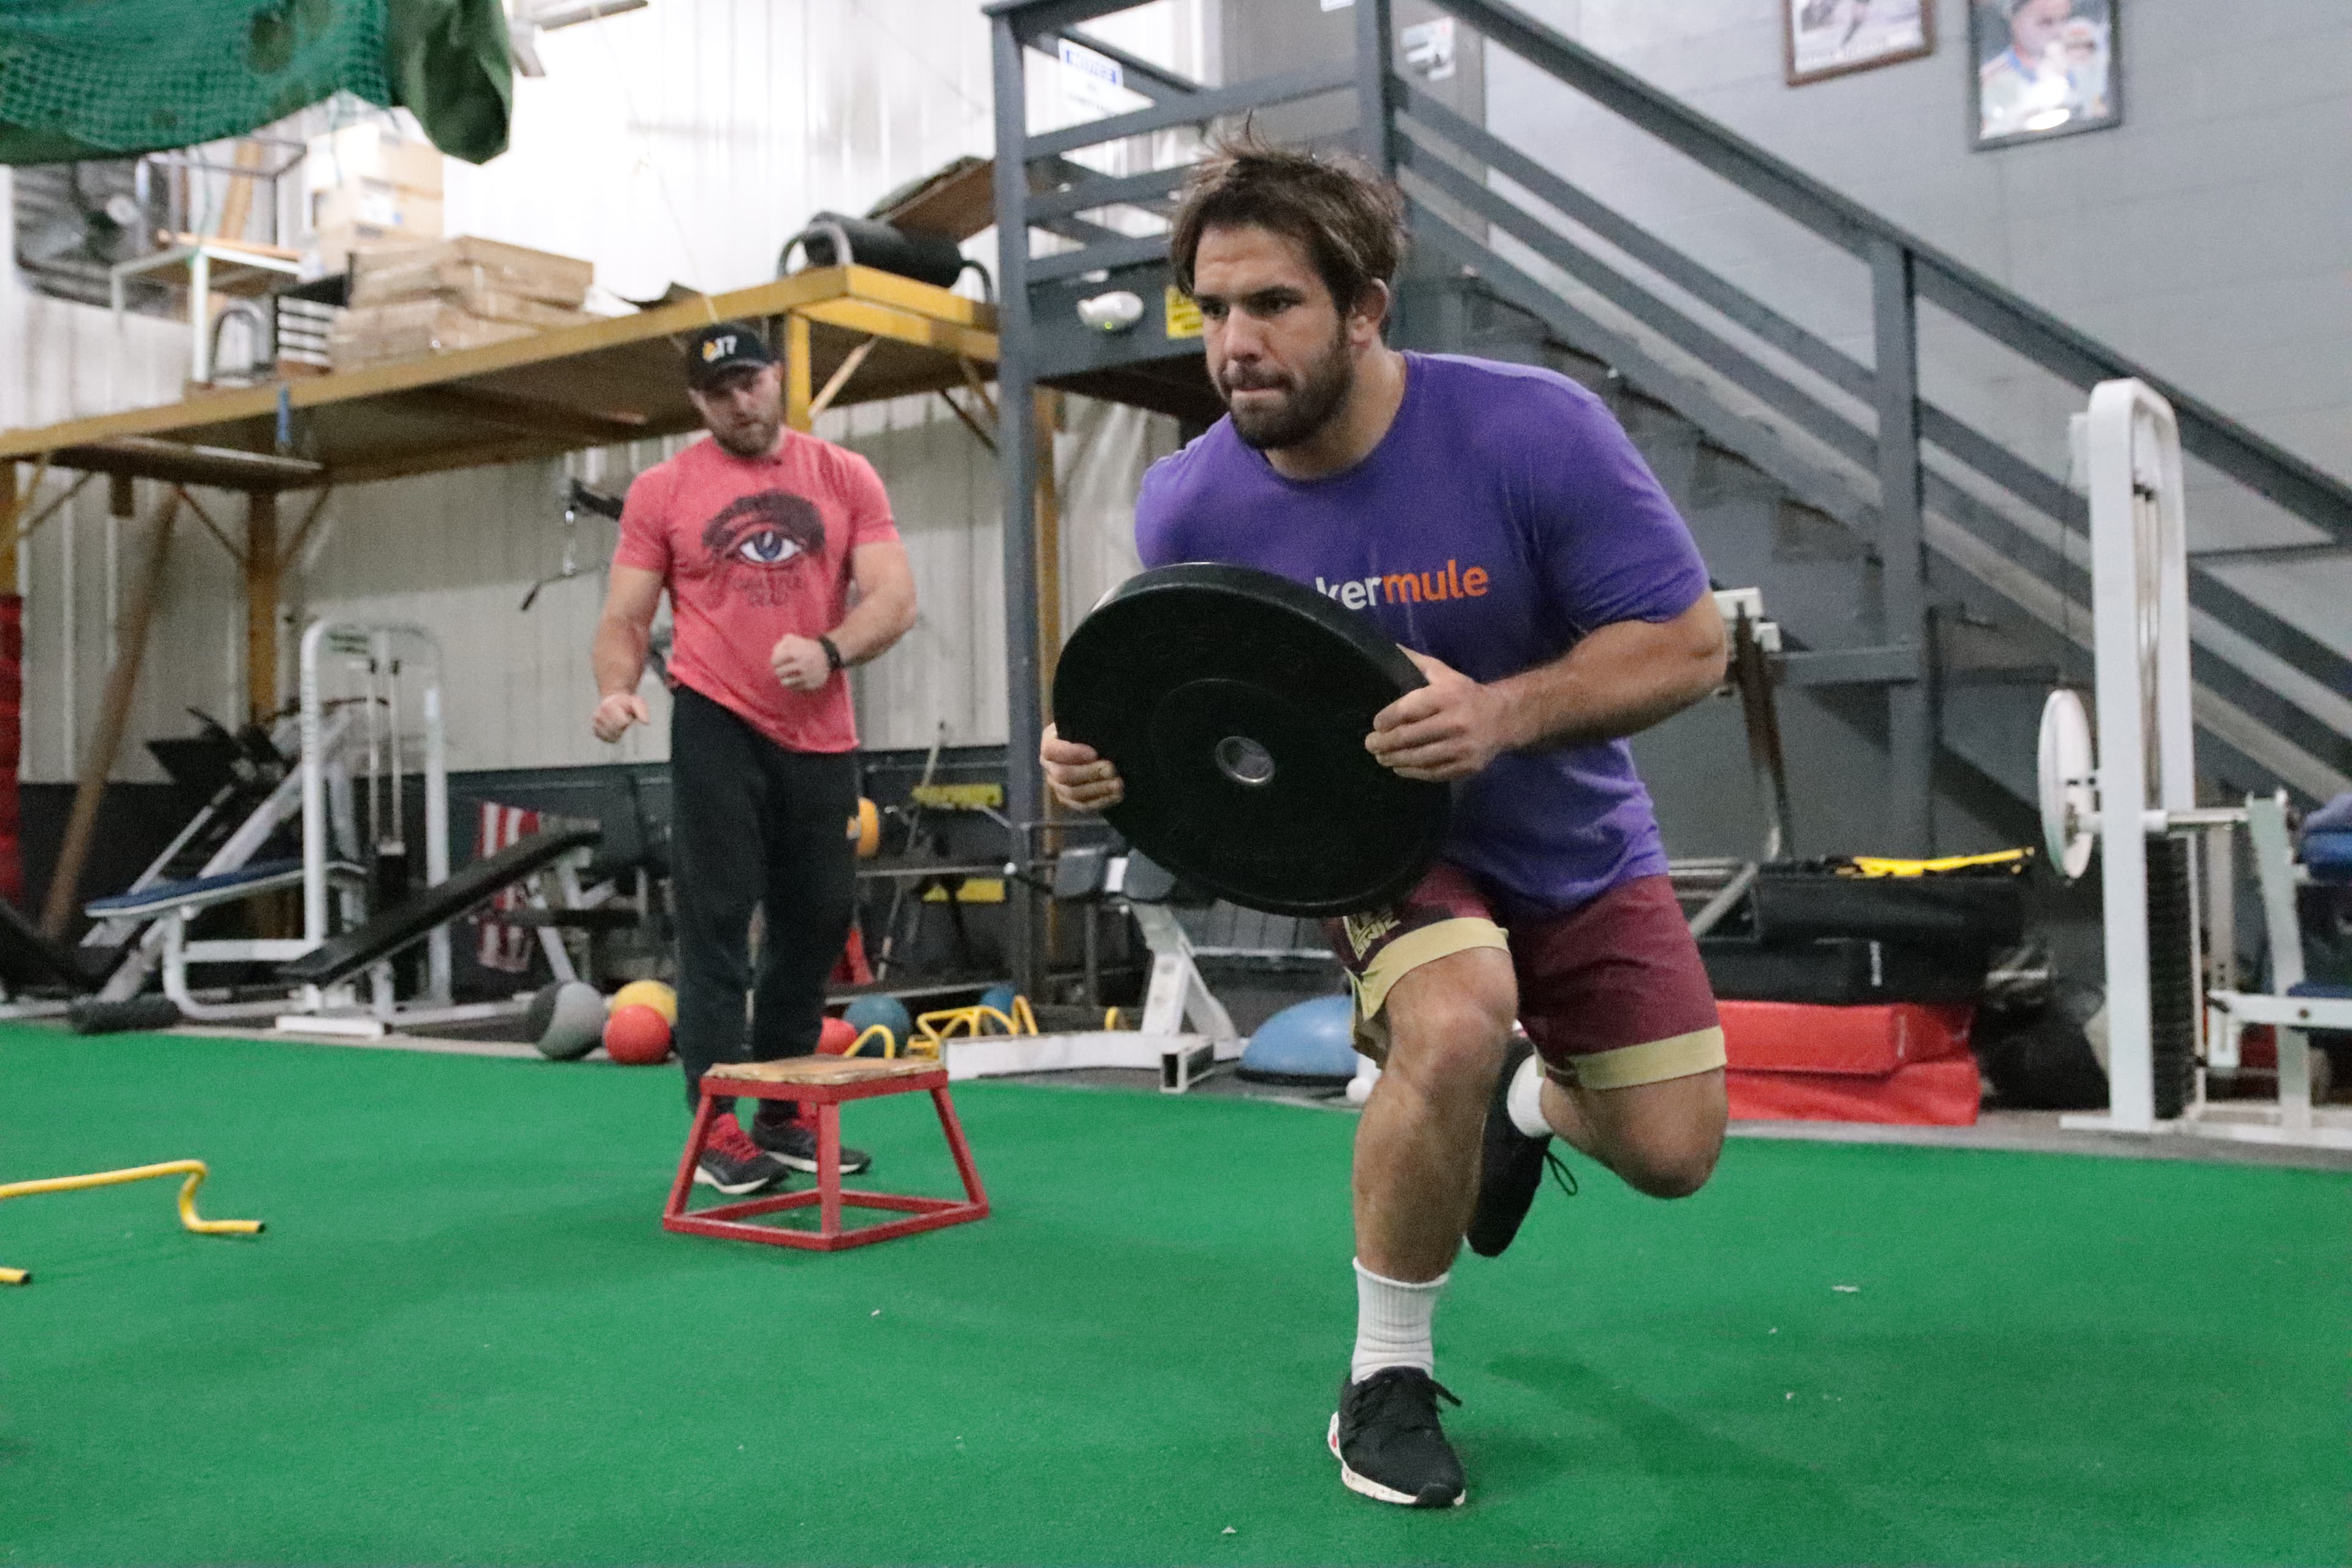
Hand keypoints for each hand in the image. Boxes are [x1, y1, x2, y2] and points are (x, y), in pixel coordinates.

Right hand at [592, 691, 650, 743]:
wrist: (613, 700)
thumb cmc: (627, 702)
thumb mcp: (637, 702)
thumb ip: (642, 711)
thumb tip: (646, 723)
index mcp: (608, 706)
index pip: (621, 723)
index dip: (627, 721)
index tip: (627, 714)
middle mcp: (598, 715)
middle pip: (616, 730)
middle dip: (623, 727)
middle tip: (622, 718)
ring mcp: (596, 723)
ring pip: (610, 736)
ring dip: (618, 732)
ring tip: (618, 723)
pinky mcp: (595, 731)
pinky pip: (607, 740)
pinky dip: (613, 737)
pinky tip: (615, 729)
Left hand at [771, 634, 831, 692]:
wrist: (827, 655)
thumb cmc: (806, 647)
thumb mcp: (794, 639)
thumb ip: (780, 644)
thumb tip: (772, 654)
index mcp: (795, 653)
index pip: (775, 661)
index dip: (774, 662)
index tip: (777, 662)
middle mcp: (801, 665)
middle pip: (778, 673)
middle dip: (779, 671)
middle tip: (782, 670)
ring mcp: (806, 676)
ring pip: (785, 683)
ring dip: (785, 679)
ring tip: (788, 676)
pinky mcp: (811, 685)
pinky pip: (795, 689)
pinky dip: (794, 685)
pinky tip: (797, 680)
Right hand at [1042, 723, 1122, 811]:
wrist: (1097, 747)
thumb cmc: (1092, 730)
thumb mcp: (1088, 723)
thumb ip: (1090, 725)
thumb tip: (1103, 727)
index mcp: (1050, 742)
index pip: (1051, 750)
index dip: (1072, 753)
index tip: (1094, 753)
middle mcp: (1049, 765)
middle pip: (1062, 774)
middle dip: (1089, 773)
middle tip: (1112, 769)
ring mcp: (1057, 785)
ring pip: (1072, 793)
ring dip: (1098, 789)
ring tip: (1119, 784)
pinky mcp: (1070, 800)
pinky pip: (1082, 806)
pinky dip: (1101, 801)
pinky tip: (1118, 795)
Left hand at [1365, 650, 1511, 781]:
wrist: (1503, 718)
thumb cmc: (1465, 694)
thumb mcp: (1444, 673)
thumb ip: (1416, 662)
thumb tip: (1389, 648)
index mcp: (1447, 696)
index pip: (1409, 709)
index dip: (1387, 719)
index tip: (1376, 725)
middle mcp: (1455, 722)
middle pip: (1410, 736)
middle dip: (1384, 743)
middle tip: (1370, 744)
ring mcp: (1462, 747)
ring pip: (1419, 758)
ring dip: (1394, 759)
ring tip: (1381, 757)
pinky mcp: (1466, 766)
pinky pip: (1433, 773)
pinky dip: (1412, 772)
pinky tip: (1400, 768)